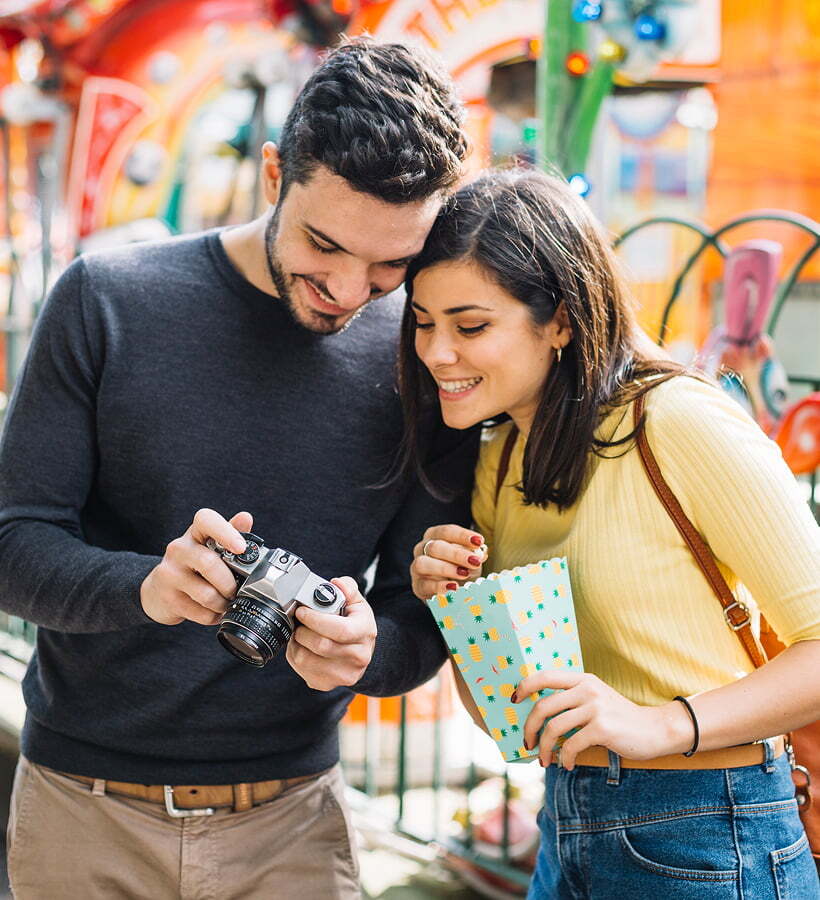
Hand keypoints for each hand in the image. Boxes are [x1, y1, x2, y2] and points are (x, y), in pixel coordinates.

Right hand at [140, 508, 251, 625]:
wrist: (157, 590)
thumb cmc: (193, 565)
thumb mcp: (210, 546)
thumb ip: (230, 533)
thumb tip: (245, 517)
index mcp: (194, 533)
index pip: (206, 520)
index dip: (225, 532)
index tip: (241, 548)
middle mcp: (178, 549)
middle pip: (209, 564)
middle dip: (230, 583)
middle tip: (237, 590)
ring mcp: (170, 574)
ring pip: (207, 593)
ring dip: (223, 603)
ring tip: (226, 603)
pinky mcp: (168, 598)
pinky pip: (201, 612)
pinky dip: (214, 616)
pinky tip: (214, 612)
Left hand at [286, 576, 376, 690]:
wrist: (361, 652)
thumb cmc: (356, 624)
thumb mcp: (356, 602)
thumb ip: (347, 588)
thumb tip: (337, 583)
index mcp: (365, 633)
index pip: (339, 630)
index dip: (315, 620)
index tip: (302, 611)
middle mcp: (358, 657)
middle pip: (320, 645)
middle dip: (303, 631)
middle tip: (299, 621)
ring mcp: (344, 674)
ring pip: (306, 660)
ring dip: (297, 644)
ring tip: (300, 634)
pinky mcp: (328, 684)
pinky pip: (302, 670)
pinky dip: (295, 656)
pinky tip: (302, 647)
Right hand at [410, 524, 485, 599]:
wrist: (451, 591)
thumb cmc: (461, 568)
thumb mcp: (470, 559)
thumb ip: (474, 554)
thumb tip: (479, 554)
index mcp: (434, 536)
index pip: (446, 532)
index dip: (462, 536)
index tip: (479, 541)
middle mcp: (422, 548)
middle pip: (435, 547)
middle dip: (456, 554)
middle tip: (475, 561)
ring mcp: (417, 568)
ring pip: (423, 563)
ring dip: (445, 568)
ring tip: (464, 574)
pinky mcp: (417, 586)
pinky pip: (424, 585)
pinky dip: (439, 586)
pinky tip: (454, 587)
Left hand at [515, 671, 693, 768]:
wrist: (655, 730)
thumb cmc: (620, 719)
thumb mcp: (596, 700)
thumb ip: (573, 701)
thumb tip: (539, 719)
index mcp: (582, 679)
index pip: (545, 676)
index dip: (525, 686)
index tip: (514, 700)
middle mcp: (587, 688)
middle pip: (543, 707)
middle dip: (529, 728)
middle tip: (528, 744)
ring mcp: (595, 707)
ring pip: (554, 728)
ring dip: (545, 749)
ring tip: (545, 761)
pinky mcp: (602, 728)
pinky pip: (571, 745)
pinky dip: (564, 758)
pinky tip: (568, 765)